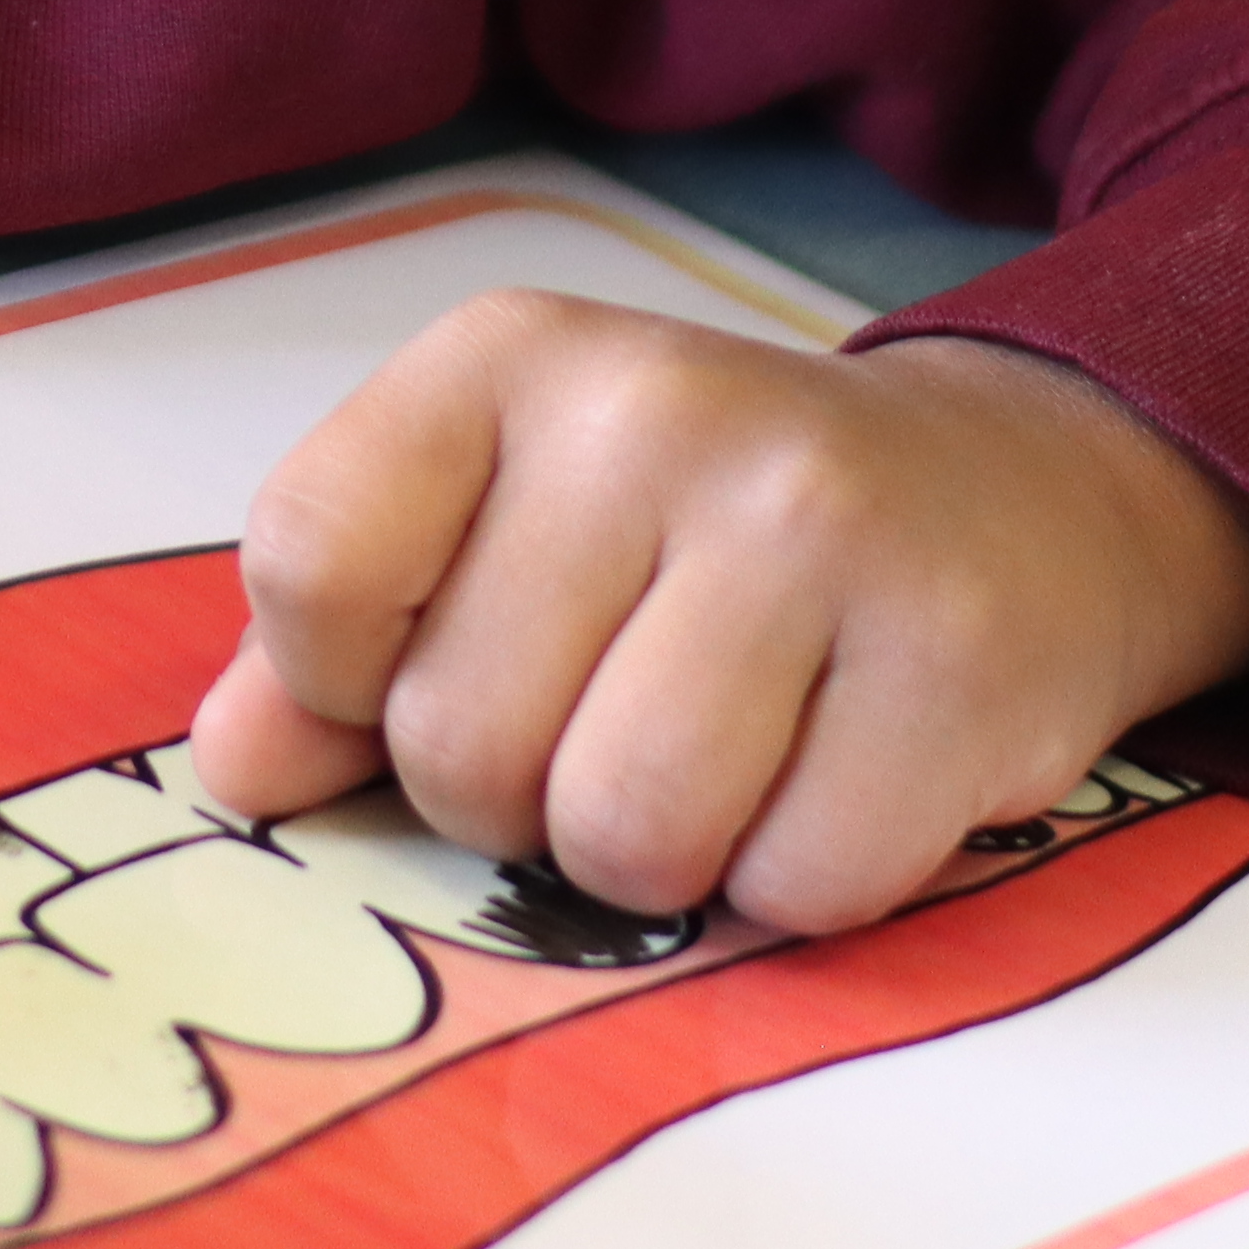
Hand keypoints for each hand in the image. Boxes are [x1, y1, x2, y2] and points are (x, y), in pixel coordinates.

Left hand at [179, 297, 1248, 940]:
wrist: (1012, 499)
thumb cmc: (704, 538)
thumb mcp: (505, 523)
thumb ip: (346, 636)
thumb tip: (236, 768)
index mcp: (511, 359)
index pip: (313, 564)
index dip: (347, 682)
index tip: (445, 661)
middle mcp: (656, 408)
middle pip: (461, 744)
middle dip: (521, 796)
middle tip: (626, 717)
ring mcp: (818, 524)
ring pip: (622, 835)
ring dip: (659, 860)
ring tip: (728, 759)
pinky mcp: (956, 659)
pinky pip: (796, 888)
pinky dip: (803, 884)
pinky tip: (840, 776)